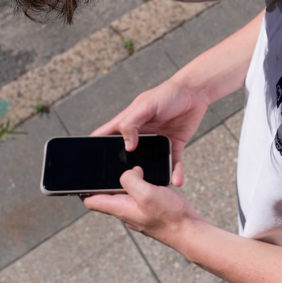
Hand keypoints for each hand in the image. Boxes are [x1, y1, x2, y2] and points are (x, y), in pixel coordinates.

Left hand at [83, 167, 202, 246]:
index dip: (83, 189)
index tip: (81, 175)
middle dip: (107, 180)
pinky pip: (140, 196)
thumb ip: (131, 181)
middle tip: (111, 163)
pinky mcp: (150, 211)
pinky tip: (152, 178)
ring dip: (127, 181)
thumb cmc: (169, 217)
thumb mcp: (147, 193)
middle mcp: (126, 212)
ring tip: (134, 168)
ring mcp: (138, 213)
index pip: (91, 201)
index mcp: (120, 208)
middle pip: (107, 195)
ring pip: (125, 194)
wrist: (190, 233)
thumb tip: (128, 172)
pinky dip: (142, 185)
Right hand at [91, 77, 210, 185]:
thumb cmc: (167, 94)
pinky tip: (176, 182)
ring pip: (150, 165)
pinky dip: (175, 173)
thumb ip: (132, 123)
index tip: (87, 166)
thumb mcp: (146, 106)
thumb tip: (126, 147)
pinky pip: (173, 163)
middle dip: (122, 171)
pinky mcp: (174, 146)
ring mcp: (156, 142)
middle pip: (125, 156)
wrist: (194, 92)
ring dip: (150, 177)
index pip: (105, 137)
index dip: (95, 149)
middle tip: (119, 188)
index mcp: (127, 123)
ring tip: (149, 191)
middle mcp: (140, 135)